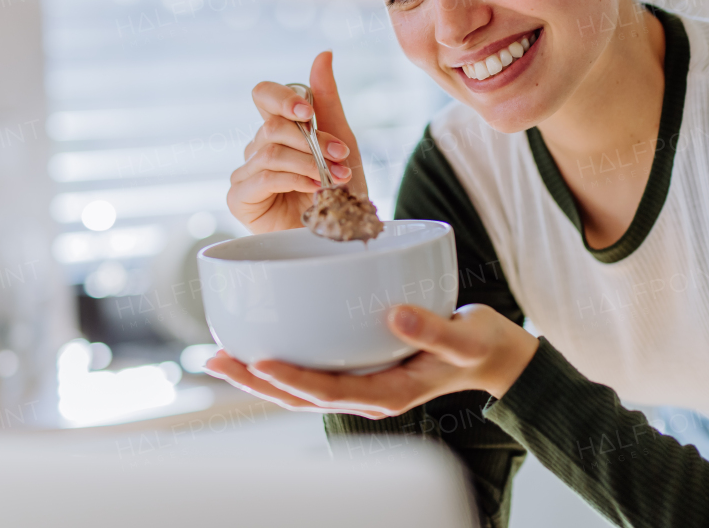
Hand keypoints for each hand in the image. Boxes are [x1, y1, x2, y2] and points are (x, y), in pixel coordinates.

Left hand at [202, 304, 539, 419]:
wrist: (493, 355)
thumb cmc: (481, 346)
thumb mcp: (466, 337)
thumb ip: (434, 329)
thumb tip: (394, 313)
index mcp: (390, 395)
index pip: (331, 391)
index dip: (292, 379)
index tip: (260, 363)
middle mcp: (368, 394)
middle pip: (301, 395)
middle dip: (256, 380)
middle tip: (215, 358)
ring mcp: (362, 383)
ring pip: (300, 387)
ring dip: (259, 373)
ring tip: (219, 354)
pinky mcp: (360, 367)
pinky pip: (313, 369)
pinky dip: (283, 357)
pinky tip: (258, 340)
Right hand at [228, 51, 367, 233]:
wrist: (343, 231)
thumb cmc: (340, 188)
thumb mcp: (340, 138)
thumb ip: (327, 98)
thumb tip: (323, 54)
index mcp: (278, 128)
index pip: (263, 95)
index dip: (282, 98)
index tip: (308, 112)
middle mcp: (257, 147)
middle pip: (272, 126)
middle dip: (311, 141)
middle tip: (340, 158)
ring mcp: (245, 172)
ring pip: (270, 151)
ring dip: (308, 163)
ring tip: (334, 179)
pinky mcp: (239, 197)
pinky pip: (263, 177)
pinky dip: (293, 180)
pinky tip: (313, 190)